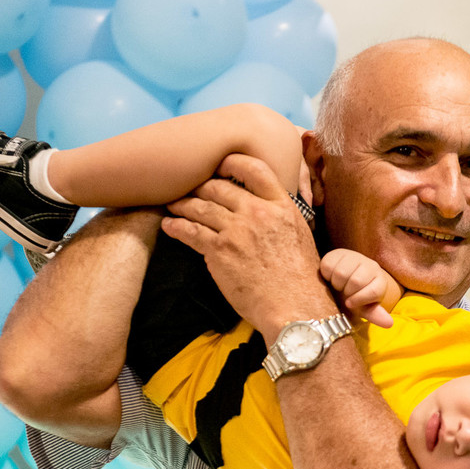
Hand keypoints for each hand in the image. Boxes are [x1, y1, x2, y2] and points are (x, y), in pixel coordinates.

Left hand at [163, 153, 335, 337]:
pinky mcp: (219, 251)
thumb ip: (282, 218)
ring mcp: (237, 230)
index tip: (219, 163)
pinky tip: (169, 225)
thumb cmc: (300, 279)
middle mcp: (257, 212)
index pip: (255, 169)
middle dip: (200, 185)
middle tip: (188, 186)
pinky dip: (176, 227)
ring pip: (201, 207)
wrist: (294, 306)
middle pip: (220, 186)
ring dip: (183, 204)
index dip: (232, 162)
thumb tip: (269, 213)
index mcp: (281, 206)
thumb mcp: (300, 236)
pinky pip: (191, 232)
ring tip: (172, 204)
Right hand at [319, 248, 400, 327]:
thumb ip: (374, 315)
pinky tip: (331, 277)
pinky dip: (327, 275)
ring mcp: (355, 257)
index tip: (350, 303)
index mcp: (380, 281)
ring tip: (338, 285)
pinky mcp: (338, 253)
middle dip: (346, 291)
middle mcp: (370, 266)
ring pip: (341, 273)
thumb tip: (389, 323)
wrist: (341, 282)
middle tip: (344, 292)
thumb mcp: (363, 308)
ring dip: (336, 283)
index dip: (359, 300)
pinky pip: (329, 266)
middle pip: (356, 282)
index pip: (373, 291)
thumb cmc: (354, 298)